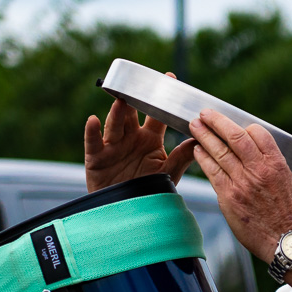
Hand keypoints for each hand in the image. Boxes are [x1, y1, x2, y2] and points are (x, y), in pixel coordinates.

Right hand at [83, 88, 197, 192]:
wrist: (128, 214)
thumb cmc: (149, 191)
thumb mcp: (168, 173)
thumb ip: (182, 157)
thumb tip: (200, 140)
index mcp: (149, 138)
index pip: (156, 114)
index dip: (161, 98)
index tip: (170, 78)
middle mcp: (130, 138)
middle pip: (132, 114)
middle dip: (134, 100)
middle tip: (138, 85)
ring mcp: (112, 146)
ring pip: (114, 125)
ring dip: (117, 112)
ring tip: (121, 101)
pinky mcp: (96, 158)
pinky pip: (92, 142)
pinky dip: (92, 131)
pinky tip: (93, 120)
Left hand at [187, 109, 291, 283]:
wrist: (284, 240)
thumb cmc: (287, 213)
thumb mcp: (288, 181)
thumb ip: (271, 163)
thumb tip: (255, 150)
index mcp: (275, 163)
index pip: (257, 132)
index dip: (243, 126)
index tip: (233, 124)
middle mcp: (258, 170)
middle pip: (234, 136)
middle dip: (216, 121)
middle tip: (204, 114)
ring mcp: (242, 182)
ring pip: (219, 151)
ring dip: (204, 135)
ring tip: (194, 126)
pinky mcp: (229, 196)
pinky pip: (212, 171)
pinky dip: (203, 158)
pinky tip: (196, 150)